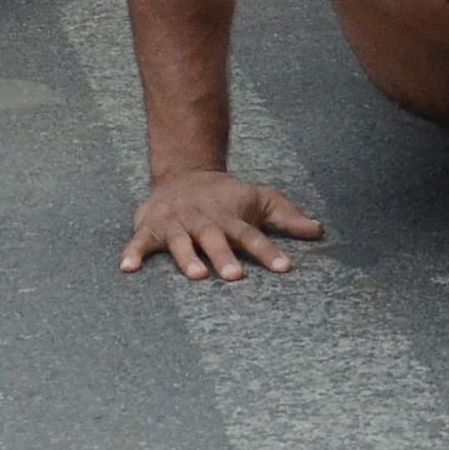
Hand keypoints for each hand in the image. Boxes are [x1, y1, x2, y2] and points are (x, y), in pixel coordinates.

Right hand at [123, 170, 327, 279]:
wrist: (184, 173)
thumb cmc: (227, 196)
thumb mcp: (259, 199)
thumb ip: (287, 217)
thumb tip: (320, 231)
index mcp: (231, 217)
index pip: (253, 236)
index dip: (268, 252)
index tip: (285, 268)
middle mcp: (205, 221)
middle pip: (216, 239)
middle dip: (225, 257)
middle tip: (236, 276)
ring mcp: (177, 224)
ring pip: (182, 242)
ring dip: (188, 258)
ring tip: (196, 275)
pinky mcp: (152, 227)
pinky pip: (141, 241)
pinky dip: (133, 252)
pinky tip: (128, 268)